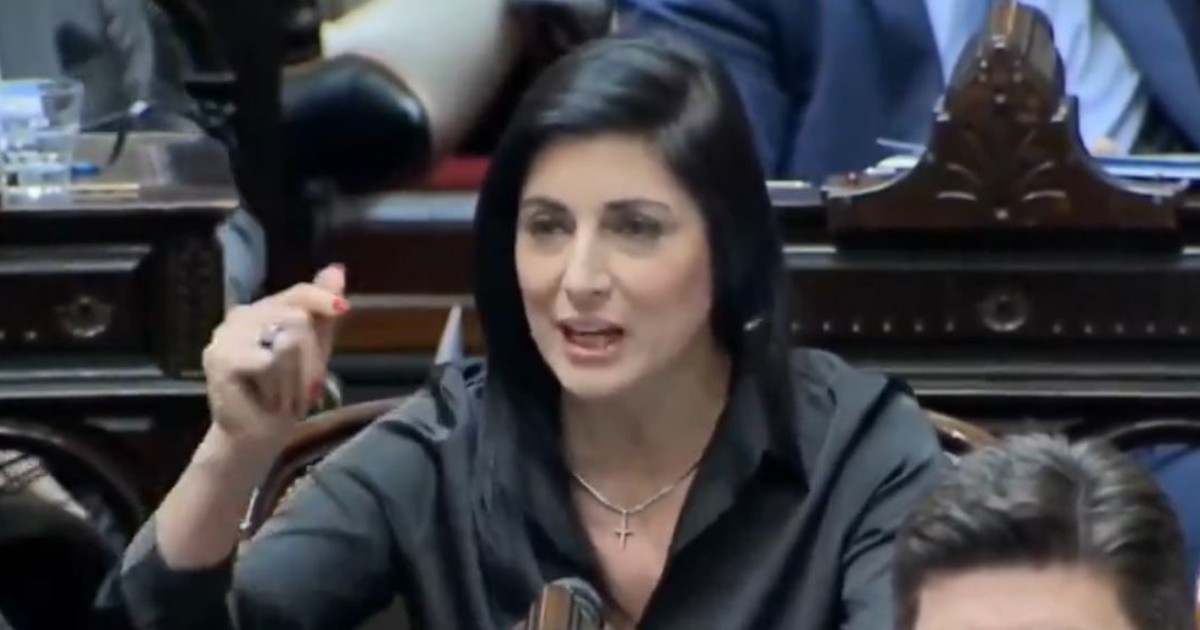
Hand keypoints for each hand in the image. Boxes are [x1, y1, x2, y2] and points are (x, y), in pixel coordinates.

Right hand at [202, 265, 348, 450]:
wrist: (257, 434)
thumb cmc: (286, 392)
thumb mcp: (313, 350)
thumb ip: (322, 313)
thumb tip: (336, 268)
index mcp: (263, 311)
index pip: (297, 294)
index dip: (322, 299)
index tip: (344, 308)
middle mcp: (241, 316)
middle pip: (296, 318)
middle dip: (309, 359)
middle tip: (301, 388)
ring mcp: (226, 336)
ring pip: (286, 339)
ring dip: (295, 376)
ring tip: (283, 395)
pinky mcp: (220, 358)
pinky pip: (268, 361)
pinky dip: (278, 385)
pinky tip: (267, 398)